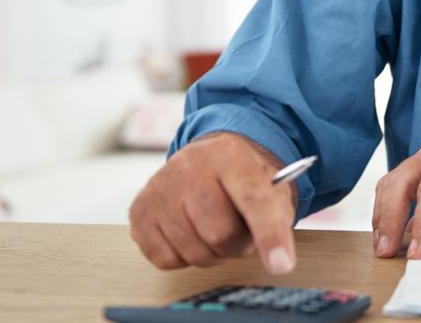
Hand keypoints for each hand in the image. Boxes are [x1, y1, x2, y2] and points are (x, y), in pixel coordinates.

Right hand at [129, 132, 298, 272]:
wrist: (205, 161)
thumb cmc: (241, 180)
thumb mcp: (269, 186)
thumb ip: (277, 219)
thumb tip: (278, 260)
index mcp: (230, 156)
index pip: (254, 199)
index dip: (269, 235)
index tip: (281, 264)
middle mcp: (189, 166)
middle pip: (220, 233)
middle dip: (236, 245)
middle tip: (240, 231)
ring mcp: (159, 188)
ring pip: (193, 251)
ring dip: (211, 253)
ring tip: (215, 229)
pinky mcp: (139, 211)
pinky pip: (166, 259)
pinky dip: (183, 257)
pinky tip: (190, 233)